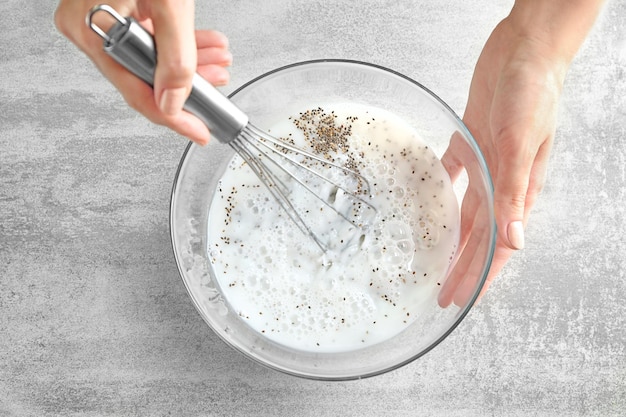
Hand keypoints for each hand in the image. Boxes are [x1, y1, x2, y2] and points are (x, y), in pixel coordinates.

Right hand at [55, 0, 231, 144]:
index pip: (135, 91)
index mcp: (89, 30)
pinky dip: (181, 42)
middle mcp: (90, 28)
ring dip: (192, 62)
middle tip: (220, 85)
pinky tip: (207, 43)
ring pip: (153, 57)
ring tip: (221, 59)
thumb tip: (173, 101)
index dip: (173, 117)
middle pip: (146, 76)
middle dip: (191, 83)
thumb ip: (175, 56)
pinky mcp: (119, 6)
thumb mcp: (167, 2)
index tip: (199, 132)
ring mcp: (102, 17)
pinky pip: (152, 36)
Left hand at [439, 16, 568, 306]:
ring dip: (454, 239)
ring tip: (437, 261)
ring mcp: (487, 162)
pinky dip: (443, 187)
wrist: (527, 49)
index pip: (497, 247)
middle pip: (479, 238)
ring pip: (468, 212)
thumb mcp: (523, 142)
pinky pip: (453, 171)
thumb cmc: (533, 91)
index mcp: (518, 189)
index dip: (479, 276)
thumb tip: (515, 242)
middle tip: (441, 295)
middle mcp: (502, 182)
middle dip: (462, 269)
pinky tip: (430, 200)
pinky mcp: (470, 139)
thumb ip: (516, 191)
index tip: (459, 301)